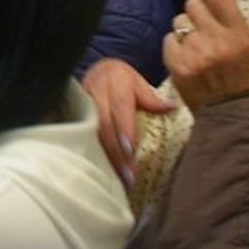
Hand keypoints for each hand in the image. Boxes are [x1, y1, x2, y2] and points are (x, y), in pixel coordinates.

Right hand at [83, 58, 172, 189]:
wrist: (98, 69)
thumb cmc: (122, 79)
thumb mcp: (138, 83)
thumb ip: (151, 99)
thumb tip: (171, 108)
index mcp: (116, 82)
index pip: (120, 107)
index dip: (124, 129)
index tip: (130, 150)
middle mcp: (98, 92)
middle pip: (105, 125)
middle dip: (116, 152)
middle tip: (129, 176)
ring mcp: (85, 104)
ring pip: (93, 134)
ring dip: (106, 157)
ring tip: (119, 179)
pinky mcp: (77, 114)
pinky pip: (84, 137)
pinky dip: (95, 155)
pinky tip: (105, 171)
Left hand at [163, 0, 248, 113]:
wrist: (230, 111)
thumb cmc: (240, 73)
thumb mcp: (246, 42)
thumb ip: (230, 14)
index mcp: (239, 33)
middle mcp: (217, 41)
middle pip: (192, 4)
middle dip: (196, 13)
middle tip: (203, 29)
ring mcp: (195, 53)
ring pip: (178, 21)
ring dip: (185, 30)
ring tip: (197, 47)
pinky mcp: (177, 65)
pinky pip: (169, 39)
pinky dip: (175, 46)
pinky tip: (187, 58)